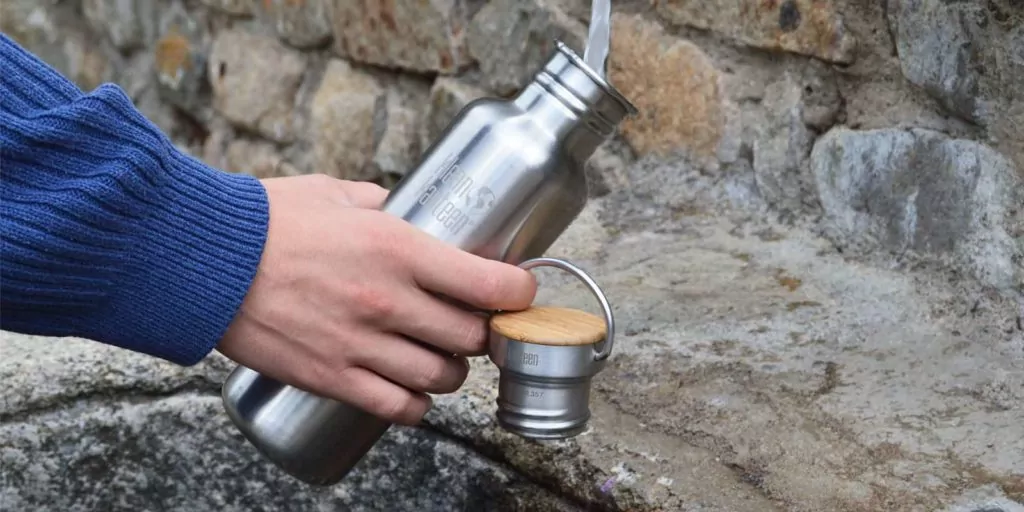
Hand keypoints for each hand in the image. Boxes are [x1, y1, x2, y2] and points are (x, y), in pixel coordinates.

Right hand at [216, 174, 536, 424]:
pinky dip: (415, 405)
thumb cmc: (265, 221)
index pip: (491, 285)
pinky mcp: (332, 377)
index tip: (517, 291)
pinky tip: (411, 391)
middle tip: (472, 324)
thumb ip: (378, 201)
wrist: (201, 261)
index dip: (518, 292)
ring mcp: (361, 344)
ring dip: (451, 370)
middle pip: (473, 337)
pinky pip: (398, 408)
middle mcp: (388, 300)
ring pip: (443, 377)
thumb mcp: (333, 193)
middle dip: (482, 333)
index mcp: (398, 248)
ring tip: (439, 357)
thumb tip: (400, 206)